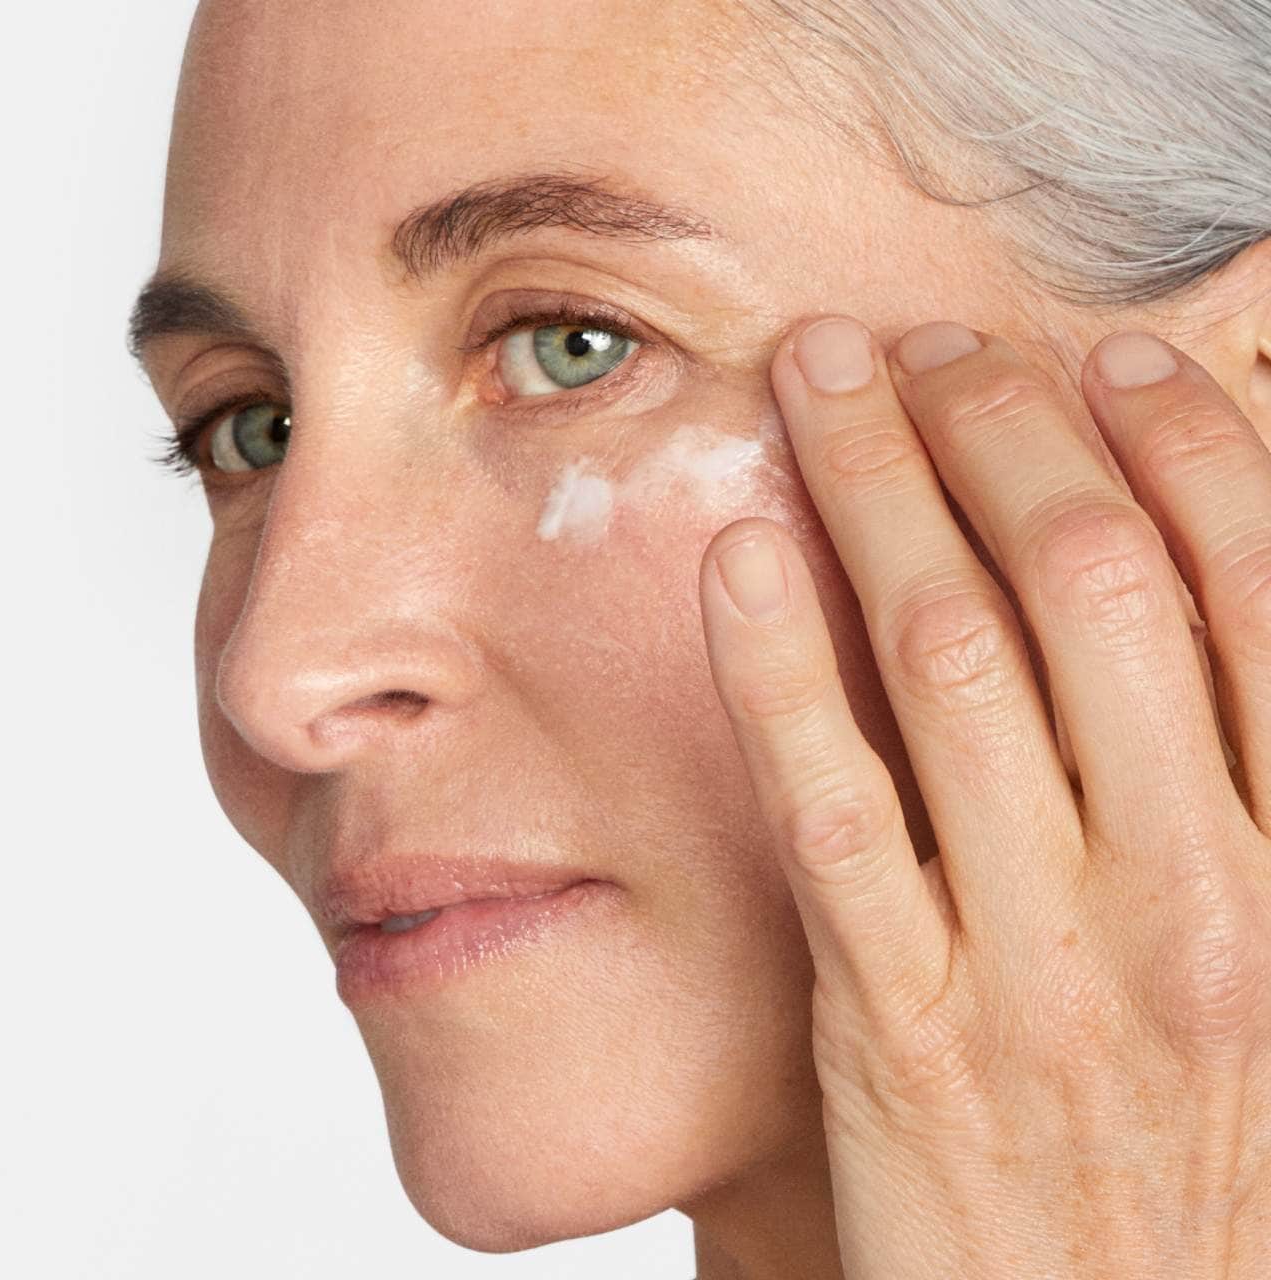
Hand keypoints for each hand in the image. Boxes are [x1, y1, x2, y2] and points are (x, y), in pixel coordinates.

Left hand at [697, 316, 1270, 1277]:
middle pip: (1087, 579)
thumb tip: (1205, 593)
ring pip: (948, 656)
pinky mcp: (903, 1027)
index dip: (1176, 439)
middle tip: (925, 339)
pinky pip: (831, 807)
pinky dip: (780, 663)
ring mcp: (1042, 962)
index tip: (1095, 357)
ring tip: (821, 379)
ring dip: (877, 486)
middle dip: (999, 422)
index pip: (1255, 585)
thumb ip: (1249, 782)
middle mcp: (1194, 895)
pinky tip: (742, 550)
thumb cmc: (1207, 1151)